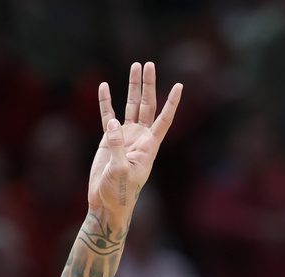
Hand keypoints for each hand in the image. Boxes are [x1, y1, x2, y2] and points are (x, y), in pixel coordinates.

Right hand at [88, 62, 181, 229]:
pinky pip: (107, 116)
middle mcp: (140, 139)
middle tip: (148, 64)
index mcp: (149, 146)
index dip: (171, 103)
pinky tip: (104, 86)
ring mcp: (124, 138)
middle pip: (147, 106)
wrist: (106, 204)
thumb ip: (118, 146)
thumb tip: (113, 122)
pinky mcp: (108, 141)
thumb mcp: (120, 170)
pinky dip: (105, 102)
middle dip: (148, 85)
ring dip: (133, 87)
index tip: (179, 86)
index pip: (164, 120)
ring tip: (135, 67)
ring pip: (130, 107)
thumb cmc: (119, 193)